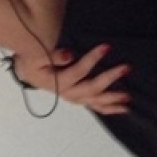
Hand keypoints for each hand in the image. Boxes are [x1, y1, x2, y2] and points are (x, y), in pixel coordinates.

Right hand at [13, 44, 131, 114]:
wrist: (28, 73)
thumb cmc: (32, 63)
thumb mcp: (36, 56)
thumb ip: (52, 55)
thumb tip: (69, 55)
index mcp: (58, 82)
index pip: (79, 71)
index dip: (93, 59)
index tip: (106, 47)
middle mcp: (68, 93)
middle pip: (91, 89)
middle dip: (110, 78)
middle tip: (126, 68)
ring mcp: (74, 98)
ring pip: (96, 101)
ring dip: (113, 99)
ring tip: (129, 97)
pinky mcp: (78, 98)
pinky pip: (95, 106)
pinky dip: (110, 108)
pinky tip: (123, 109)